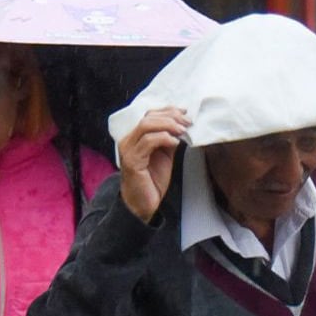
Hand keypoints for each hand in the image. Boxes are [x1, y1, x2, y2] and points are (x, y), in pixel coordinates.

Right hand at [117, 107, 191, 223]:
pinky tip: (175, 142)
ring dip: (168, 125)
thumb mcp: (164, 155)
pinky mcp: (132, 160)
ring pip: (146, 125)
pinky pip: (148, 141)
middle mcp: (128, 140)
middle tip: (187, 122)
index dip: (168, 110)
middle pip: (148, 117)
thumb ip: (168, 139)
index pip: (149, 115)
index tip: (185, 113)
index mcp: (135, 137)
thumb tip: (181, 125)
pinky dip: (163, 138)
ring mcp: (128, 150)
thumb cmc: (152, 181)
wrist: (142, 204)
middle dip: (171, 117)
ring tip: (183, 130)